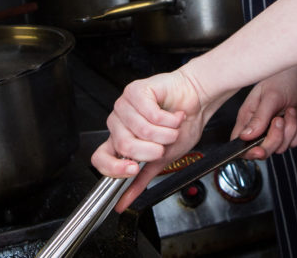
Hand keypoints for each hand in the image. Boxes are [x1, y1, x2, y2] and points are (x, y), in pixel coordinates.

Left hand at [91, 68, 219, 211]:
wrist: (196, 101)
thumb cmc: (180, 127)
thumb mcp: (161, 160)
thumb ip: (140, 180)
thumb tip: (123, 204)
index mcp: (120, 141)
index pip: (100, 159)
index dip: (114, 167)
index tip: (134, 169)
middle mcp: (118, 124)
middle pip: (124, 146)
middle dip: (153, 149)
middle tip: (165, 144)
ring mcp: (124, 106)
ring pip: (140, 130)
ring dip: (166, 133)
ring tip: (173, 127)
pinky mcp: (135, 91)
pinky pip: (150, 113)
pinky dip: (169, 119)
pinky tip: (174, 115)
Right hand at [235, 61, 296, 158]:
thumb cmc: (285, 79)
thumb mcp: (271, 96)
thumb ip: (259, 117)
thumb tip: (245, 136)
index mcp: (248, 116)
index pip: (239, 142)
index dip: (246, 151)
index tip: (259, 150)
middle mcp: (260, 127)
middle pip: (261, 150)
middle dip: (273, 139)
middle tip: (279, 120)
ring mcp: (276, 131)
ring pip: (280, 148)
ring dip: (289, 130)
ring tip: (289, 110)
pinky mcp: (291, 133)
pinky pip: (294, 142)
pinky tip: (296, 114)